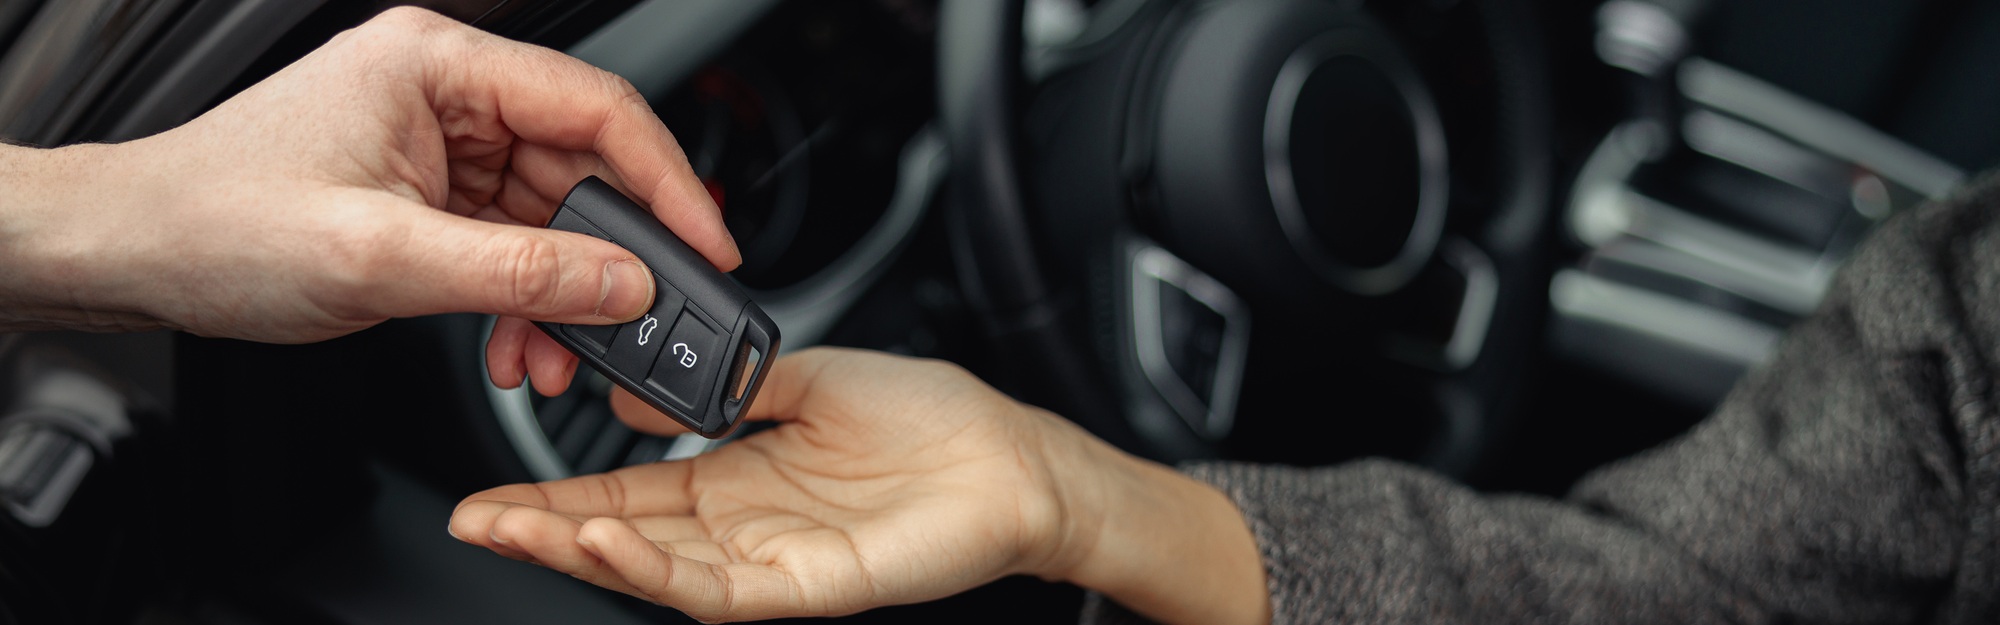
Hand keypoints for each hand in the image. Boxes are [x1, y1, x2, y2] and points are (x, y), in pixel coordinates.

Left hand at [0, 7, 735, 388]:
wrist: (127, 253)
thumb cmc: (215, 221)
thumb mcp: (383, 258)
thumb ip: (518, 274)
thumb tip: (624, 282)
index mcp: (438, 65)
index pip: (594, 108)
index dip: (666, 180)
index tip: (705, 244)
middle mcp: (445, 94)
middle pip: (581, 167)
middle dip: (608, 258)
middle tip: (637, 321)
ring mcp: (437, 145)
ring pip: (549, 217)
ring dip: (561, 294)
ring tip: (554, 353)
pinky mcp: (426, 194)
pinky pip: (508, 245)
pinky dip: (522, 299)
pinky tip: (516, 343)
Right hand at [449, 348, 1269, 623]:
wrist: (1010, 457)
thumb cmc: (930, 420)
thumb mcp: (807, 378)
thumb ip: (724, 386)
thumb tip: (640, 390)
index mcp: (737, 476)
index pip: (627, 494)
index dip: (559, 495)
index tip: (496, 489)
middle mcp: (743, 527)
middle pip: (623, 540)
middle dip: (542, 532)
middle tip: (473, 518)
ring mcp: (771, 563)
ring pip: (655, 572)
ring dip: (579, 553)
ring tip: (514, 530)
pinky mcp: (806, 589)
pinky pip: (716, 591)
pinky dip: (654, 572)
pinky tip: (606, 547)